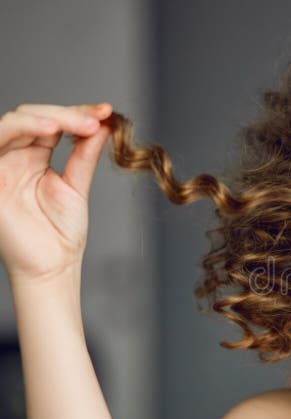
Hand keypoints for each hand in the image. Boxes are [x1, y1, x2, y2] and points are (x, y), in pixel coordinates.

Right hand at [0, 103, 111, 283]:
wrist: (52, 265)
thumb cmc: (61, 233)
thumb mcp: (77, 185)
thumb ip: (85, 153)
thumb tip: (103, 124)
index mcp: (33, 157)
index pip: (52, 123)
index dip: (78, 114)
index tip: (107, 112)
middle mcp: (13, 157)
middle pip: (33, 116)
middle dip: (68, 114)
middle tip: (98, 120)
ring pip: (14, 121)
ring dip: (48, 116)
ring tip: (81, 123)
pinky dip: (23, 127)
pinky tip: (50, 129)